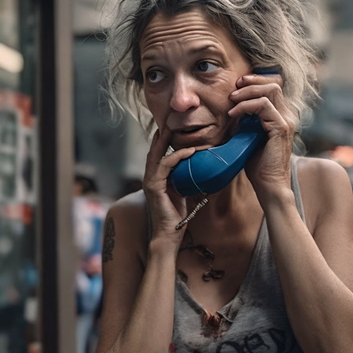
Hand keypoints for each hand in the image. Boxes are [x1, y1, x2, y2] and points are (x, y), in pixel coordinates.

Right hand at [142, 126, 195, 243]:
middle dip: (161, 134)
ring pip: (157, 155)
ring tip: (176, 128)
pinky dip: (177, 157)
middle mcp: (150, 177)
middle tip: (169, 119)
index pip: (159, 154)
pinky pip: (165, 166)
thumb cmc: (178, 216)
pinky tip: (189, 151)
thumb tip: (203, 168)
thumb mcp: (184, 192)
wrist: (170, 233)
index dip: (164, 139)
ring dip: (167, 141)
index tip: (172, 126)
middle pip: (154, 150)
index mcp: (156, 177)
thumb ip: (187, 179)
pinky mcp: (154, 187)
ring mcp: (149, 181)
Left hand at [228, 71, 296, 198]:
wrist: (268, 185)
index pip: (273, 87)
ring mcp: (286, 121)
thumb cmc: (257, 165)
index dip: (255, 81)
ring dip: (247, 92)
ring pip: (270, 91)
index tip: (237, 85)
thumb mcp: (248, 137)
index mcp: (281, 116)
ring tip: (231, 101)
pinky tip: (234, 114)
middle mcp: (287, 115)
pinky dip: (246, 106)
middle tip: (233, 90)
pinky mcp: (281, 128)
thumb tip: (231, 108)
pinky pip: (264, 106)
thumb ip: (245, 122)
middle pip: (273, 84)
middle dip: (250, 82)